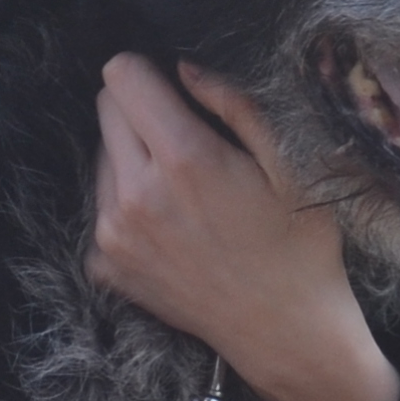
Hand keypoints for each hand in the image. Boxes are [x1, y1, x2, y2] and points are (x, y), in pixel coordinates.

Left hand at [87, 57, 399, 400]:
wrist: (285, 332)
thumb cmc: (298, 246)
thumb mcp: (289, 165)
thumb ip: (235, 105)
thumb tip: (185, 69)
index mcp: (183, 159)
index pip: (120, 76)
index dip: (149, 73)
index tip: (176, 93)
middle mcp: (135, 195)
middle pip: (105, 109)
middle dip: (141, 113)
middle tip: (188, 145)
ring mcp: (113, 236)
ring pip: (101, 157)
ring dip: (132, 159)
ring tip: (184, 192)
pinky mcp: (105, 266)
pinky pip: (101, 207)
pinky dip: (126, 206)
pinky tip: (171, 227)